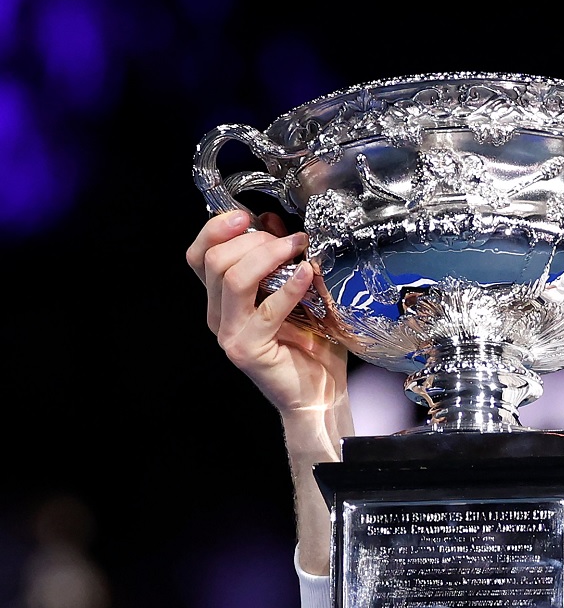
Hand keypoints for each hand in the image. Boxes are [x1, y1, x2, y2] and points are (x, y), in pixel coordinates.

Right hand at [185, 209, 347, 414]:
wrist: (320, 392)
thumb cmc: (311, 344)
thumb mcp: (297, 291)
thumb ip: (281, 260)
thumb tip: (274, 222)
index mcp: (222, 299)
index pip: (199, 255)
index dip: (215, 229)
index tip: (247, 215)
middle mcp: (218, 315)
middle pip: (214, 261)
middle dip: (252, 240)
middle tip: (289, 241)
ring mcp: (230, 333)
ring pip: (232, 279)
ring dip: (267, 256)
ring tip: (298, 250)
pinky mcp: (248, 350)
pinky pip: (265, 310)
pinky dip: (289, 286)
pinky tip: (308, 273)